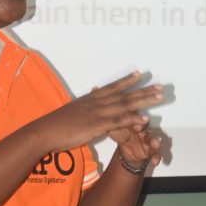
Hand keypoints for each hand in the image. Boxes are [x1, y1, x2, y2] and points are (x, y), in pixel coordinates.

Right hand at [38, 71, 163, 153]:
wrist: (45, 131)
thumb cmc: (55, 125)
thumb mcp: (71, 111)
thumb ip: (83, 108)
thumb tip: (88, 102)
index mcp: (90, 99)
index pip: (112, 87)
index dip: (127, 81)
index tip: (140, 74)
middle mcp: (96, 102)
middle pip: (124, 94)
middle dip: (143, 90)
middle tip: (160, 86)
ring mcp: (97, 113)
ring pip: (125, 104)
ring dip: (144, 100)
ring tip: (160, 97)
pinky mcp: (97, 125)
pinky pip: (118, 121)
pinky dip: (132, 119)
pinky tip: (144, 118)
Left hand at [109, 118, 162, 167]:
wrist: (127, 151)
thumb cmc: (122, 136)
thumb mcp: (114, 131)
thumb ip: (112, 127)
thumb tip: (104, 122)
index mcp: (135, 124)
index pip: (137, 121)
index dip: (138, 121)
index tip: (138, 122)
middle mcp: (144, 131)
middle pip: (148, 130)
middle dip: (147, 131)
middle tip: (144, 132)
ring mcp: (149, 142)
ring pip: (155, 141)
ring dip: (155, 142)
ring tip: (155, 144)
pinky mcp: (152, 152)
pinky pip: (156, 155)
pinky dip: (156, 158)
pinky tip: (154, 161)